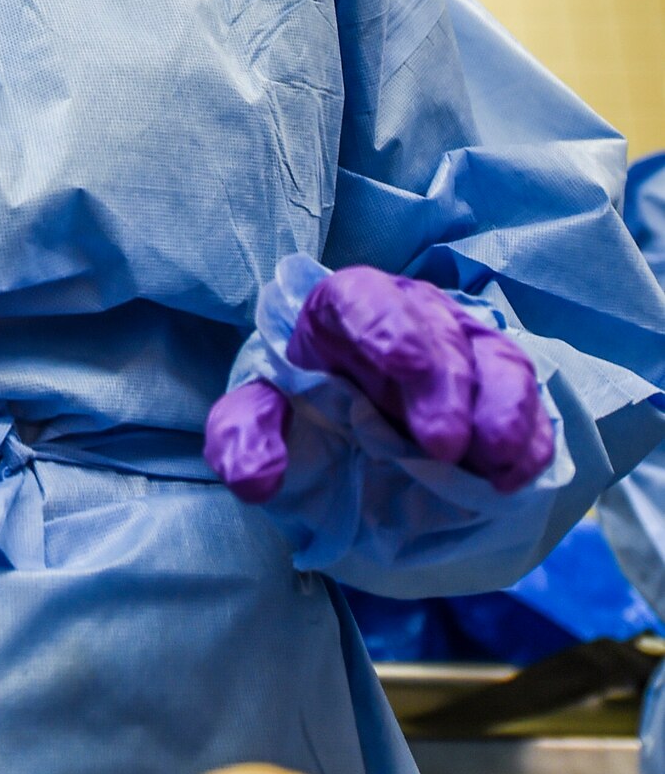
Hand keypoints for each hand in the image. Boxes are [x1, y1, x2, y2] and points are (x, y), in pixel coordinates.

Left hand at [206, 265, 553, 503]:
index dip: (387, 326)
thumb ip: (243, 438)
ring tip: (493, 464)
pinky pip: (531, 402)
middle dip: (446, 386)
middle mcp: (410, 318)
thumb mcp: (261, 425)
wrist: (348, 446)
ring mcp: (464, 350)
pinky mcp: (500, 388)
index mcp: (340, 311)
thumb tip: (255, 474)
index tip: (403, 367)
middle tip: (444, 447)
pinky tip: (514, 476)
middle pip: (438, 331)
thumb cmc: (302, 418)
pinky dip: (529, 438)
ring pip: (498, 358)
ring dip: (502, 409)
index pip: (362, 297)